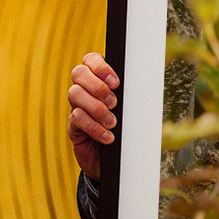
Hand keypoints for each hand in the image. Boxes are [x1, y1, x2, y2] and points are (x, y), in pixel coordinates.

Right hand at [67, 52, 119, 179]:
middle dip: (97, 86)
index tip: (116, 82)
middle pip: (78, 73)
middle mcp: (84, 89)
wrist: (116, 159)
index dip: (100, 66)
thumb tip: (144, 83)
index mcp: (99, 79)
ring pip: (75, 94)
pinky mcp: (73, 126)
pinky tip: (108, 137)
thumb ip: (131, 94)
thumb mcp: (130, 109)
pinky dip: (94, 127)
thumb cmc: (126, 128)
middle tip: (114, 102)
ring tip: (112, 122)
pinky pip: (76, 119)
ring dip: (97, 108)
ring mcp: (76, 106)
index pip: (90, 59)